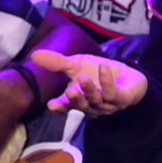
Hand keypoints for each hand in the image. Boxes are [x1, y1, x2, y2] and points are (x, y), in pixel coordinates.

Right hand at [31, 50, 146, 116]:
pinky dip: (107, 81)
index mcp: (78, 99)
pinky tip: (103, 68)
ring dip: (90, 90)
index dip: (60, 107)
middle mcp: (92, 105)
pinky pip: (114, 93)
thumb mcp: (76, 65)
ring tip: (82, 77)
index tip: (51, 105)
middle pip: (82, 105)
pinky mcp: (122, 98)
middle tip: (70, 91)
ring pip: (97, 100)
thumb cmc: (97, 73)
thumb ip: (56, 63)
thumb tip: (33, 56)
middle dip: (76, 100)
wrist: (127, 76)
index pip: (67, 106)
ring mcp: (107, 104)